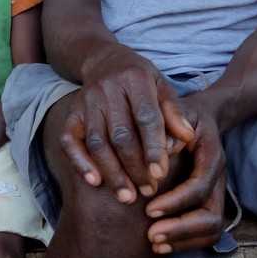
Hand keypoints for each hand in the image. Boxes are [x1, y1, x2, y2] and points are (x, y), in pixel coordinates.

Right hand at [61, 46, 190, 202]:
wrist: (104, 61)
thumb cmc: (140, 80)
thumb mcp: (162, 86)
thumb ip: (174, 112)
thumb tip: (187, 138)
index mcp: (135, 80)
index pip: (145, 117)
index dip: (153, 147)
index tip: (160, 174)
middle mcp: (107, 90)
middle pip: (120, 135)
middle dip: (135, 167)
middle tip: (149, 191)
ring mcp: (86, 103)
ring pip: (97, 143)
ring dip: (112, 173)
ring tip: (127, 196)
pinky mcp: (71, 114)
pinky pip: (69, 141)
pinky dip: (80, 162)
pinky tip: (95, 182)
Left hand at [144, 98, 228, 253]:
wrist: (200, 119)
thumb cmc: (181, 116)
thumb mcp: (174, 113)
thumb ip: (167, 128)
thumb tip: (158, 149)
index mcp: (212, 156)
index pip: (199, 186)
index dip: (175, 201)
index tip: (148, 209)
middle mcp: (218, 179)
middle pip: (212, 215)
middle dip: (181, 229)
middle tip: (151, 235)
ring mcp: (217, 193)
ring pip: (213, 229)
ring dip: (184, 241)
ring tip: (154, 243)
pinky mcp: (210, 204)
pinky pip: (207, 234)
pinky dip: (186, 243)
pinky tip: (160, 244)